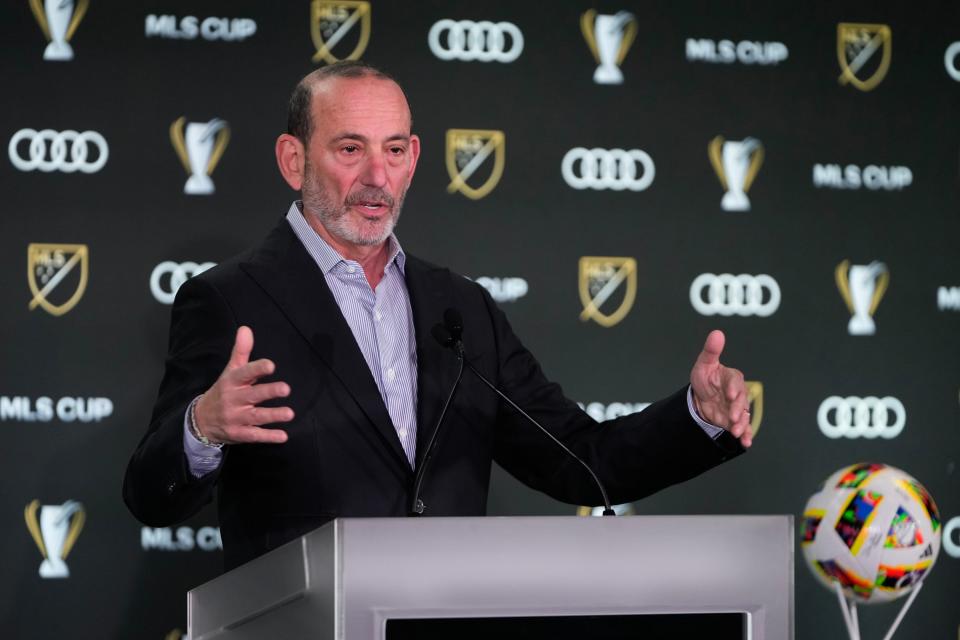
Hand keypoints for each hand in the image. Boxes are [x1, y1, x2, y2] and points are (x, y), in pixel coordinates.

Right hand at [194, 326, 293, 444]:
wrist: (201, 420)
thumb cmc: (223, 391)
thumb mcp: (230, 371)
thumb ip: (241, 351)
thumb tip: (246, 328)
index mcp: (232, 382)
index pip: (244, 373)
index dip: (257, 369)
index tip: (271, 365)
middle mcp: (233, 399)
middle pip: (252, 395)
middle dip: (269, 392)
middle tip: (286, 389)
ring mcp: (235, 418)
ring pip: (256, 417)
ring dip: (273, 415)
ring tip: (290, 413)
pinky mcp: (238, 434)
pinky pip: (254, 436)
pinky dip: (268, 437)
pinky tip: (283, 436)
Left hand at [689, 330, 752, 447]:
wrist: (701, 397)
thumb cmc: (705, 377)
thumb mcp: (704, 364)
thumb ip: (711, 351)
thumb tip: (717, 333)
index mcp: (732, 378)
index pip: (735, 381)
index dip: (733, 388)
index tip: (730, 394)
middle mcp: (737, 393)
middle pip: (741, 401)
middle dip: (737, 409)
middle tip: (732, 416)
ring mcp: (737, 408)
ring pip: (743, 416)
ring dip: (742, 424)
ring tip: (737, 432)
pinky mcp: (735, 420)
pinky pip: (743, 428)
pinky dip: (746, 435)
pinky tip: (745, 442)